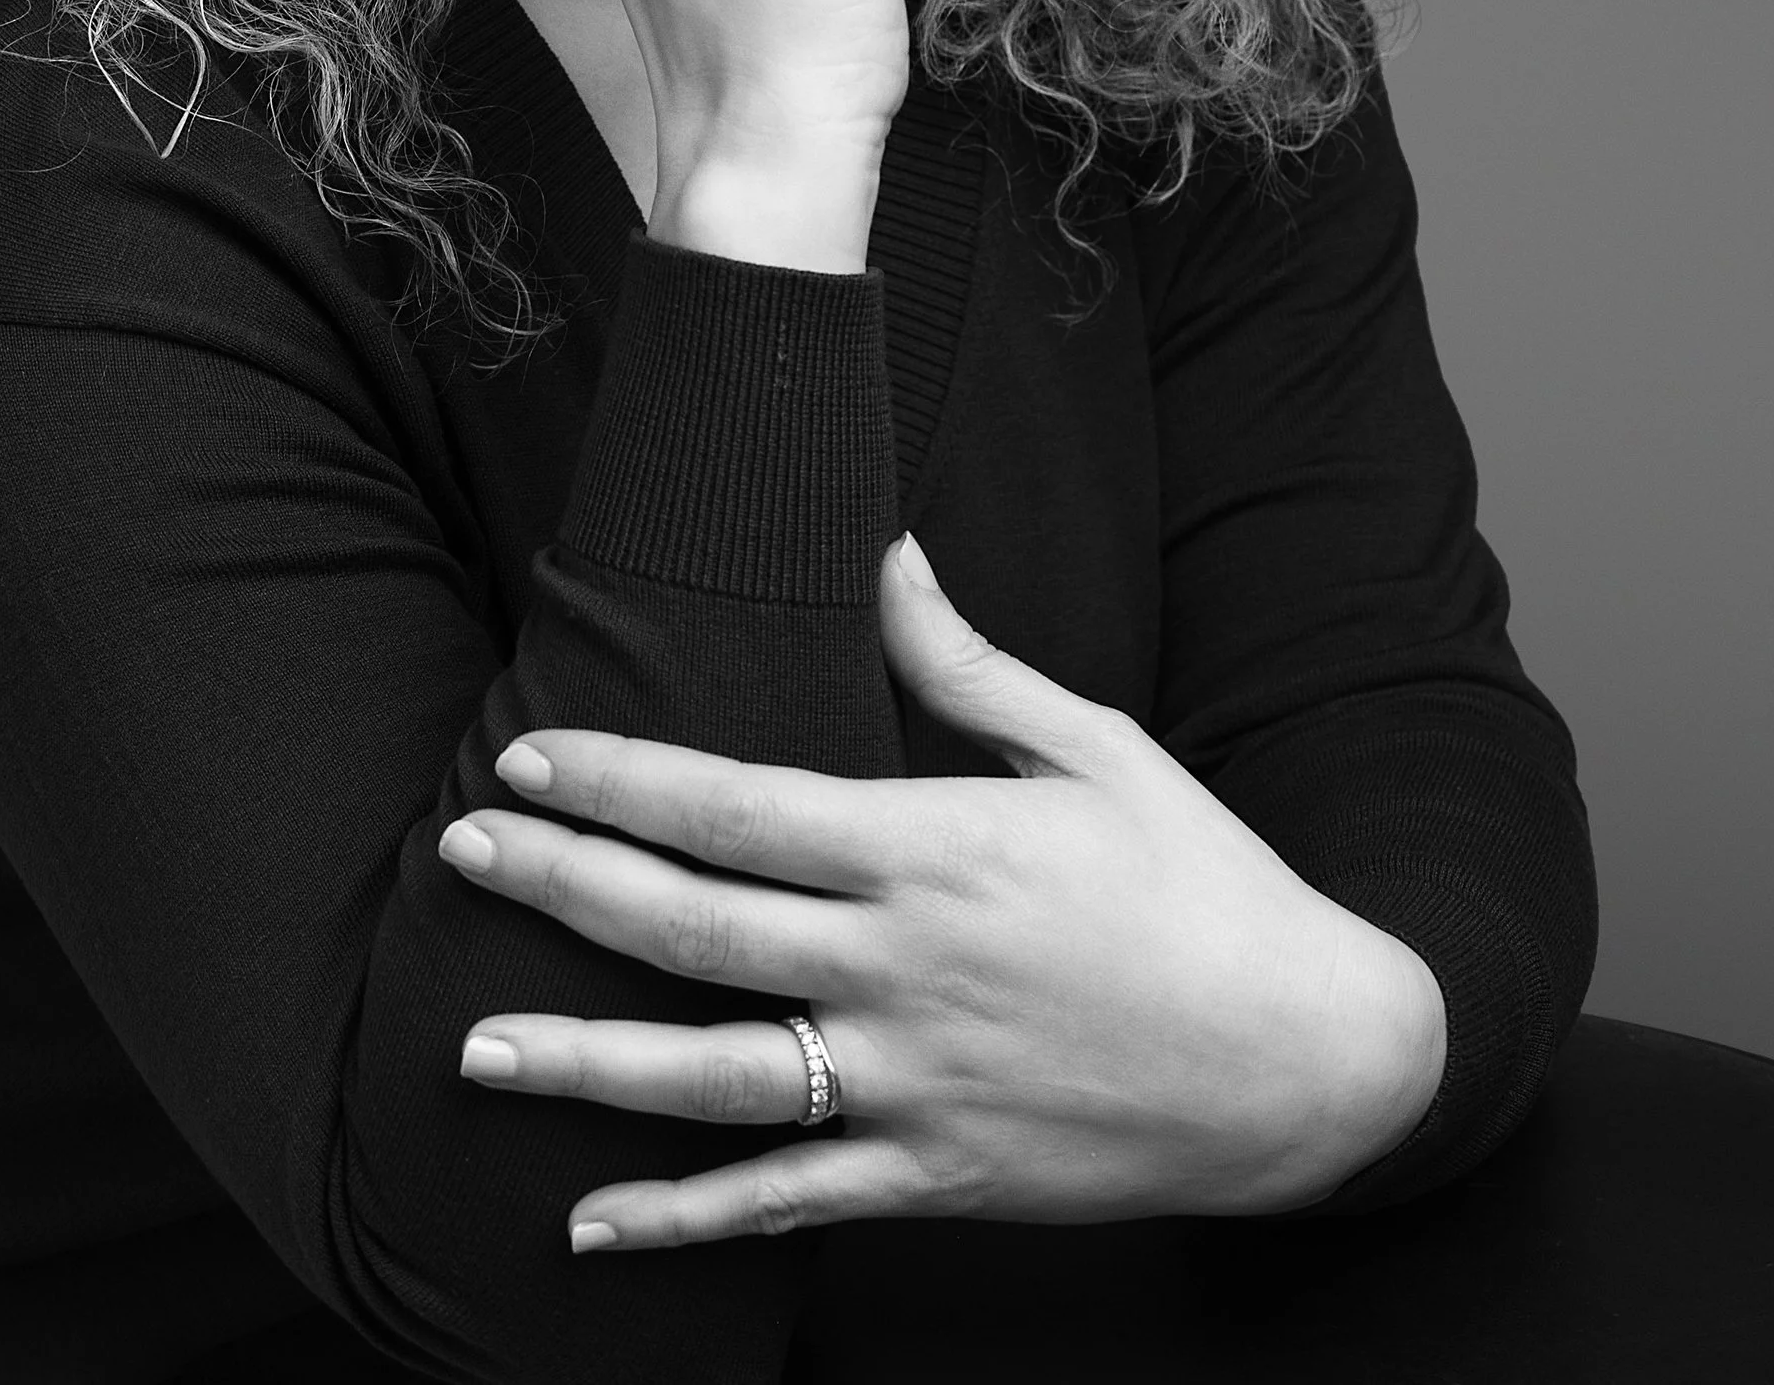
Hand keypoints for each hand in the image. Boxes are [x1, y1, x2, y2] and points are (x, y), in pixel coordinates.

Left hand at [439, 538, 1447, 1252]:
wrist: (1314, 1063)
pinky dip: (684, 1221)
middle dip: (564, 888)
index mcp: (936, 849)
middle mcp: (908, 969)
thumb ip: (964, 661)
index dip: (622, 780)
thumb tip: (885, 548)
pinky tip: (588, 1224)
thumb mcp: (1092, 746)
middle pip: (699, 927)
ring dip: (587, 1063)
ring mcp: (918, 1086)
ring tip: (472, 1047)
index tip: (527, 755)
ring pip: (718, 1076)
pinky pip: (789, 1202)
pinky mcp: (938, 1179)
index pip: (739, 808)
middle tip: (459, 856)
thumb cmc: (1202, 881)